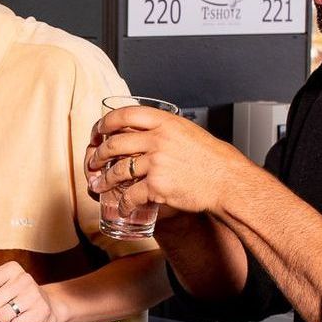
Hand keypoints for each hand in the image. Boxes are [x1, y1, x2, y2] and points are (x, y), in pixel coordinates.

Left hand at [0, 261, 61, 321]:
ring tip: (12, 312)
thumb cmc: (18, 292)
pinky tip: (22, 318)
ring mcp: (34, 295)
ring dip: (4, 318)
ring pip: (2, 316)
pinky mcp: (41, 311)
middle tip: (1, 307)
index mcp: (11, 268)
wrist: (47, 303)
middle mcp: (24, 279)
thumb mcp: (0, 282)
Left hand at [86, 107, 247, 215]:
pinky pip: (131, 195)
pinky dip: (123, 203)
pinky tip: (122, 207)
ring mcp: (156, 163)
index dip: (106, 121)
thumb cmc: (213, 159)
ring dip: (104, 180)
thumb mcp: (188, 132)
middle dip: (99, 154)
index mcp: (166, 122)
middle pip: (115, 143)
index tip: (99, 130)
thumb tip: (144, 131)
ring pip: (118, 170)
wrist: (228, 181)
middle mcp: (158, 140)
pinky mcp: (157, 186)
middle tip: (93, 161)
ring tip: (99, 185)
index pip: (126, 114)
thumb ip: (165, 130)